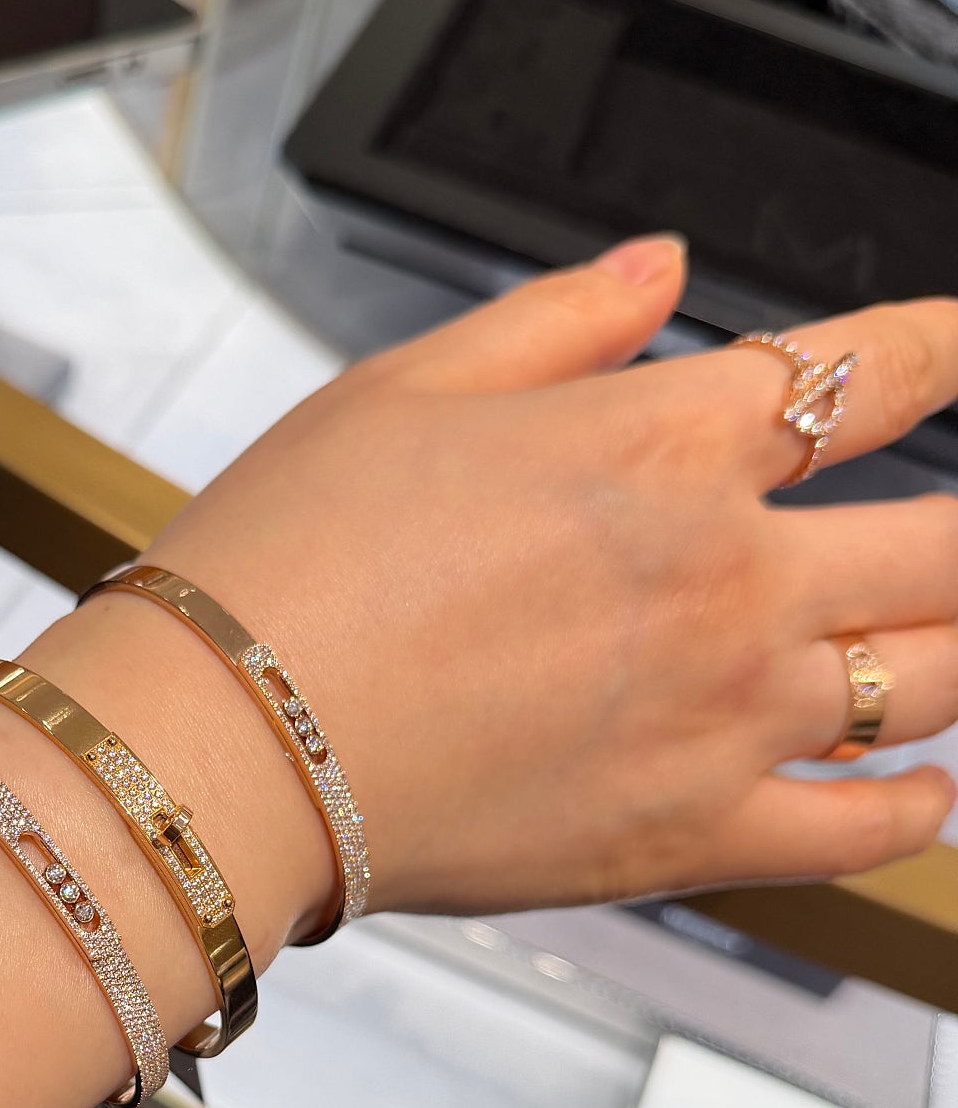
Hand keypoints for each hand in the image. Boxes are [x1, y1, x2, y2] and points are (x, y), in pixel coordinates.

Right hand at [126, 236, 957, 919]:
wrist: (222, 746)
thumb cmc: (286, 567)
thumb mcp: (404, 387)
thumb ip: (559, 321)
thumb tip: (661, 269)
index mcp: (664, 443)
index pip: (874, 370)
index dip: (946, 345)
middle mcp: (726, 577)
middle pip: (950, 543)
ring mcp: (722, 717)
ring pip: (934, 682)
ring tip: (957, 638)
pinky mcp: (687, 838)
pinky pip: (861, 835)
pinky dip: (913, 813)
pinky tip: (924, 793)